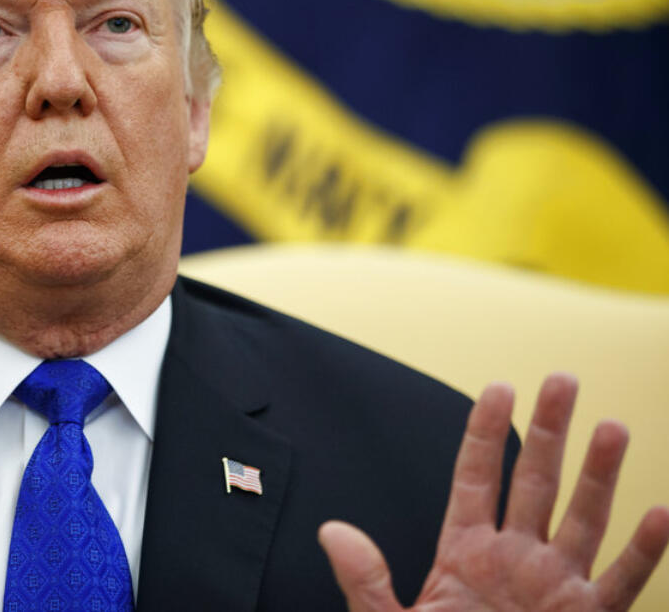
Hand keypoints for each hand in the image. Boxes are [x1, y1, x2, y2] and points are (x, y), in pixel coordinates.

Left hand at [320, 373, 668, 611]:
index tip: (501, 386)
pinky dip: (643, 553)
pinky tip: (659, 514)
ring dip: (599, 477)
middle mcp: (515, 560)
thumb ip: (365, 579)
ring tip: (611, 426)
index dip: (487, 432)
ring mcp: (554, 588)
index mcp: (465, 552)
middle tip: (563, 379)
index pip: (477, 477)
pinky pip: (621, 584)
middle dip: (550, 432)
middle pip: (536, 483)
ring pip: (582, 521)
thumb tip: (332, 531)